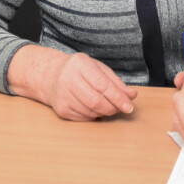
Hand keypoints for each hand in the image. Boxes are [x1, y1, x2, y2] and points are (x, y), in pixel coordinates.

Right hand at [9, 47, 137, 120]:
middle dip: (112, 108)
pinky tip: (94, 108)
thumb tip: (132, 95)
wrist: (52, 76)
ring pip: (90, 112)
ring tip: (107, 106)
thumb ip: (116, 82)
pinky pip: (84, 118)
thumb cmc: (80, 71)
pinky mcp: (61, 110)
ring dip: (104, 112)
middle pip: (95, 101)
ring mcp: (62, 96)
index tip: (129, 107)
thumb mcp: (98, 69)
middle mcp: (68, 79)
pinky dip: (94, 116)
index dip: (117, 98)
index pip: (102, 84)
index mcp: (80, 64)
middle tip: (121, 109)